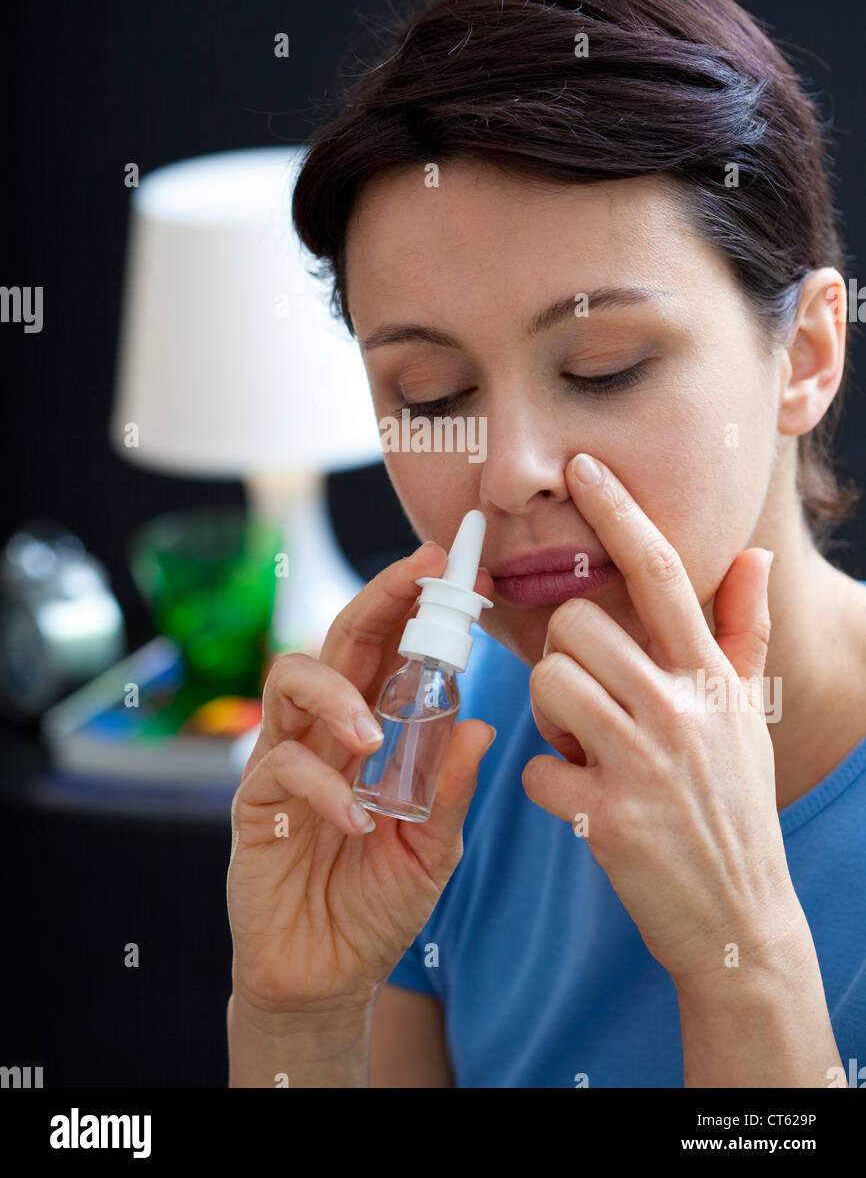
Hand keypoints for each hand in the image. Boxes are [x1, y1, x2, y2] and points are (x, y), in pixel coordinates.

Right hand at [227, 542, 495, 1016]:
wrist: (327, 978)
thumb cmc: (378, 902)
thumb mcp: (433, 847)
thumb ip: (450, 788)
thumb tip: (482, 724)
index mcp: (372, 730)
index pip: (389, 648)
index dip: (415, 604)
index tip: (456, 572)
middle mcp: (326, 732)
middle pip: (340, 639)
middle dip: (379, 599)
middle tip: (418, 577)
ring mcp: (286, 761)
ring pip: (291, 679)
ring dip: (335, 694)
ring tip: (371, 739)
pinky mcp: (254, 805)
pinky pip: (280, 768)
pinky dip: (323, 788)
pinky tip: (356, 824)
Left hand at [522, 452, 806, 989]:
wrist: (738, 918)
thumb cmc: (732, 804)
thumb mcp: (747, 715)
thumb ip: (742, 632)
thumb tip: (752, 555)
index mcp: (711, 678)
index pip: (665, 574)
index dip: (621, 513)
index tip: (585, 467)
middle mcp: (682, 709)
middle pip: (577, 625)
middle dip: (565, 659)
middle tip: (590, 704)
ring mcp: (646, 764)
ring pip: (550, 684)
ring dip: (551, 718)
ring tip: (586, 749)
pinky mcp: (608, 818)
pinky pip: (535, 768)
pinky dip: (546, 786)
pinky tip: (582, 802)